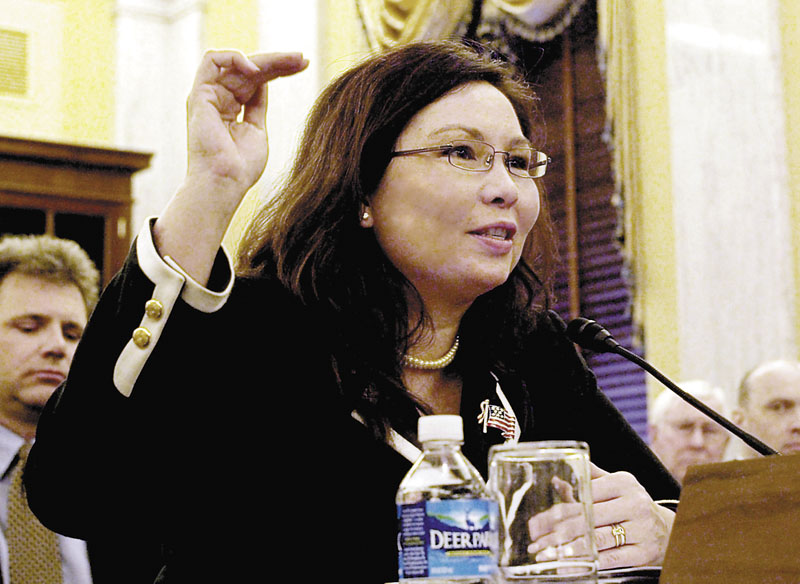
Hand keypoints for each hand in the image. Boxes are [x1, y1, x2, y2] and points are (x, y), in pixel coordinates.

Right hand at [154, 50, 307, 283]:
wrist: (224, 184)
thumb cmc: (241, 168)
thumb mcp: (257, 130)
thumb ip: (257, 105)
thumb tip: (264, 82)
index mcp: (230, 108)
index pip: (255, 80)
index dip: (279, 69)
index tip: (305, 65)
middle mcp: (217, 99)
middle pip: (249, 70)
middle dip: (278, 61)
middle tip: (303, 58)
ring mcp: (207, 96)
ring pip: (236, 62)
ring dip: (265, 58)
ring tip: (290, 61)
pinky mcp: (199, 94)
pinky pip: (212, 60)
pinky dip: (235, 58)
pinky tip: (257, 70)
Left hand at [526, 466, 673, 568]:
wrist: (668, 530)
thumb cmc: (632, 505)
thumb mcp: (615, 487)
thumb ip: (588, 480)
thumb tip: (557, 479)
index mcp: (623, 483)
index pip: (584, 496)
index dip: (558, 509)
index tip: (538, 521)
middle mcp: (633, 504)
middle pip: (587, 518)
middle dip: (556, 532)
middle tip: (536, 542)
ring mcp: (640, 529)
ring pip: (596, 539)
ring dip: (567, 549)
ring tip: (546, 555)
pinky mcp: (643, 553)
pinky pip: (610, 559)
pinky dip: (586, 563)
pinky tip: (568, 566)